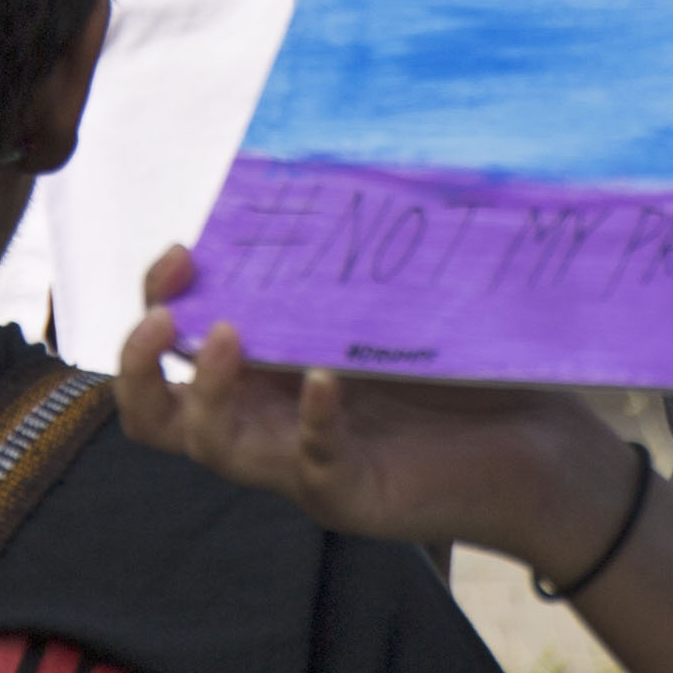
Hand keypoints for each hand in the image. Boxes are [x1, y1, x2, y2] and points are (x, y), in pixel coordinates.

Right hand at [113, 247, 623, 570]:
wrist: (534, 448)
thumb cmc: (457, 373)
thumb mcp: (378, 311)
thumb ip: (330, 276)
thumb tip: (301, 179)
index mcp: (260, 375)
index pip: (168, 349)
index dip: (156, 300)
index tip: (183, 254)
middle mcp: (264, 422)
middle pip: (154, 414)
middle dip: (137, 363)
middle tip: (167, 317)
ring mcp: (299, 464)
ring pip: (211, 446)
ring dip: (205, 390)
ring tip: (230, 337)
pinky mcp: (349, 492)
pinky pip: (310, 464)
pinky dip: (312, 420)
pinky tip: (324, 381)